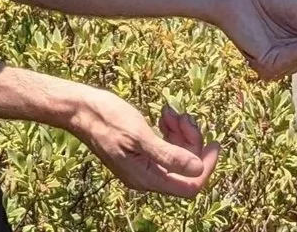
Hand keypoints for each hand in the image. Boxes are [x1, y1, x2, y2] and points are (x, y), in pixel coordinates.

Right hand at [67, 86, 219, 197]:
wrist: (82, 110)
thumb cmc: (108, 119)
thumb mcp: (140, 135)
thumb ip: (168, 154)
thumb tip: (196, 168)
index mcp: (147, 178)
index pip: (189, 186)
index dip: (205, 168)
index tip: (215, 144)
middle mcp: (146, 177)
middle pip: (185, 169)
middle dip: (191, 142)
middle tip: (184, 117)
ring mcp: (143, 165)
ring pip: (177, 155)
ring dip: (181, 133)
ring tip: (171, 113)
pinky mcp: (140, 152)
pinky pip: (165, 147)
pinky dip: (170, 130)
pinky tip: (165, 114)